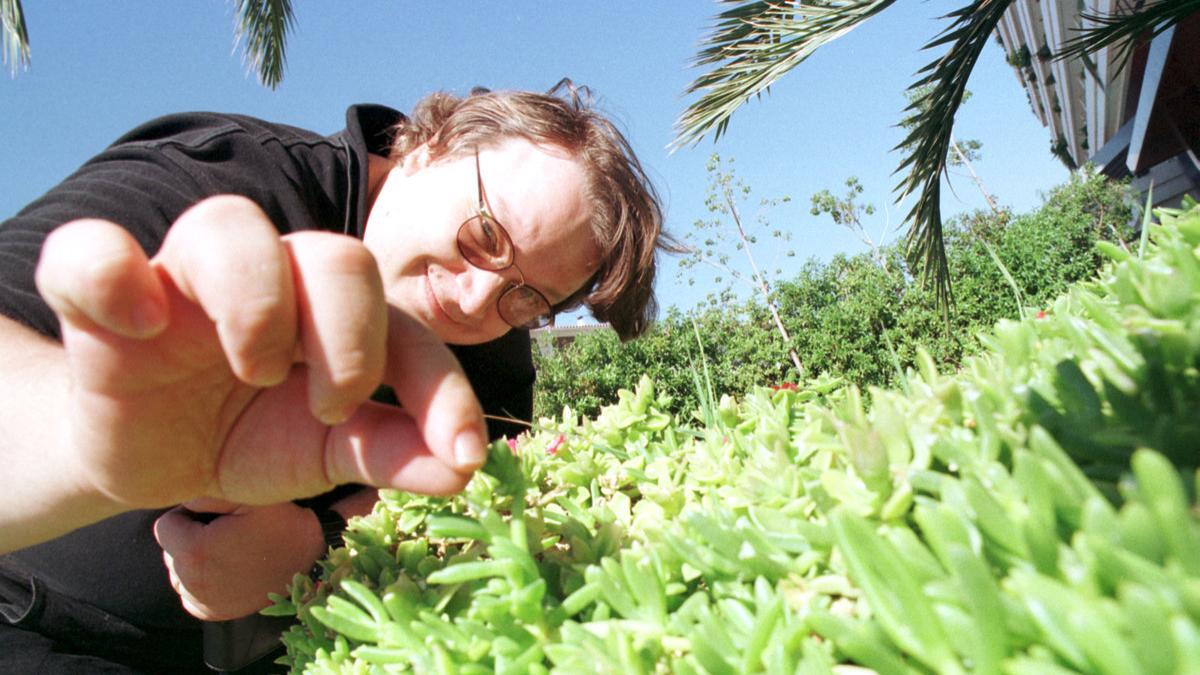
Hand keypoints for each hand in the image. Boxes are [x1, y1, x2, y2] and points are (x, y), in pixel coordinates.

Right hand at [35, 195, 488, 511]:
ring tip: (252, 373)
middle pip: (335, 254)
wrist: (148, 459)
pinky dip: (112, 276)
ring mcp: (186, 277)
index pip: (404, 325)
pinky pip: (91, 251)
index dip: (442, 385)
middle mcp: (272, 276)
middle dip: (351, 338)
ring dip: (258, 303)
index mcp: (334, 313)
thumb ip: (390, 451)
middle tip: (332, 407)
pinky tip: (140, 326)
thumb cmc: (248, 437)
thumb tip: (464, 466)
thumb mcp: (324, 455)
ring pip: (229, 224)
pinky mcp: (103, 298)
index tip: (462, 451)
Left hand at [154, 499, 324, 620]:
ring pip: (178, 569)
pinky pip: (189, 588)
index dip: (190, 515)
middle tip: (228, 533)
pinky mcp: (209, 613)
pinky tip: (230, 568)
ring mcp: (200, 601)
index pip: (165, 526)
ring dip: (195, 558)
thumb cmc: (282, 524)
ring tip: (231, 550)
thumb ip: (206, 491)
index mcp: (195, 552)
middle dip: (191, 537)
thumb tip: (180, 494)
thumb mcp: (249, 495)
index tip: (217, 517)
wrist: (311, 562)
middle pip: (170, 549)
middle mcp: (191, 582)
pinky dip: (203, 577)